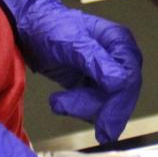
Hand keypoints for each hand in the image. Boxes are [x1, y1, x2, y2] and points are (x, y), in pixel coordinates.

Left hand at [0, 0, 141, 144]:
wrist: (28, 27)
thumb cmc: (49, 26)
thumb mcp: (71, 42)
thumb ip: (95, 61)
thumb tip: (120, 81)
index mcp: (118, 42)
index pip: (129, 78)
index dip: (119, 103)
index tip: (106, 125)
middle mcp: (117, 57)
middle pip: (122, 94)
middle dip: (99, 109)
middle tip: (91, 130)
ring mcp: (106, 71)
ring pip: (107, 103)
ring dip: (82, 108)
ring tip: (58, 102)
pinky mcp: (93, 83)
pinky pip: (94, 105)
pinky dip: (77, 108)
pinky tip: (61, 101)